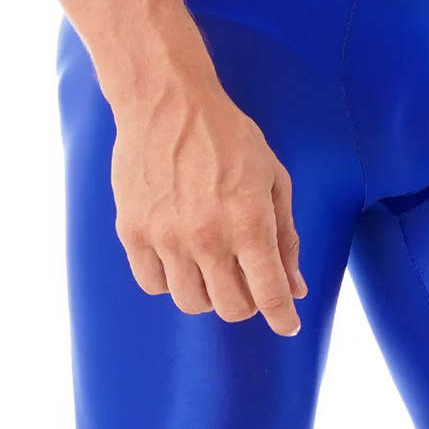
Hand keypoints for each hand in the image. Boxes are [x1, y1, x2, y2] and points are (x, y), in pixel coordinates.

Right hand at [110, 67, 307, 336]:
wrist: (167, 102)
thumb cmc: (228, 136)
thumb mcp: (274, 180)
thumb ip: (285, 238)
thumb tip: (295, 287)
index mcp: (249, 223)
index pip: (269, 294)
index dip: (283, 318)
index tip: (287, 326)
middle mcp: (207, 238)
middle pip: (230, 308)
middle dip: (247, 302)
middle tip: (247, 279)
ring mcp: (166, 238)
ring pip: (191, 302)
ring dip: (208, 293)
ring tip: (212, 264)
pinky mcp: (133, 232)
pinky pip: (153, 284)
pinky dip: (170, 280)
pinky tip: (180, 256)